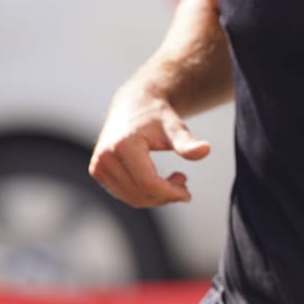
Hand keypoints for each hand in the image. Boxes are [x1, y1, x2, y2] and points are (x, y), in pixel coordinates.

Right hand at [88, 91, 210, 206]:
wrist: (132, 104)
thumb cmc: (156, 115)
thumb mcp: (174, 126)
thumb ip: (186, 142)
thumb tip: (205, 150)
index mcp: (123, 145)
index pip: (149, 183)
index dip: (171, 193)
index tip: (187, 193)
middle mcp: (105, 157)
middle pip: (140, 194)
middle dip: (166, 195)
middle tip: (183, 181)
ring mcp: (98, 165)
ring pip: (132, 198)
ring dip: (156, 197)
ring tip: (174, 179)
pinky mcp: (97, 171)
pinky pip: (125, 194)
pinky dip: (144, 194)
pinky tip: (157, 180)